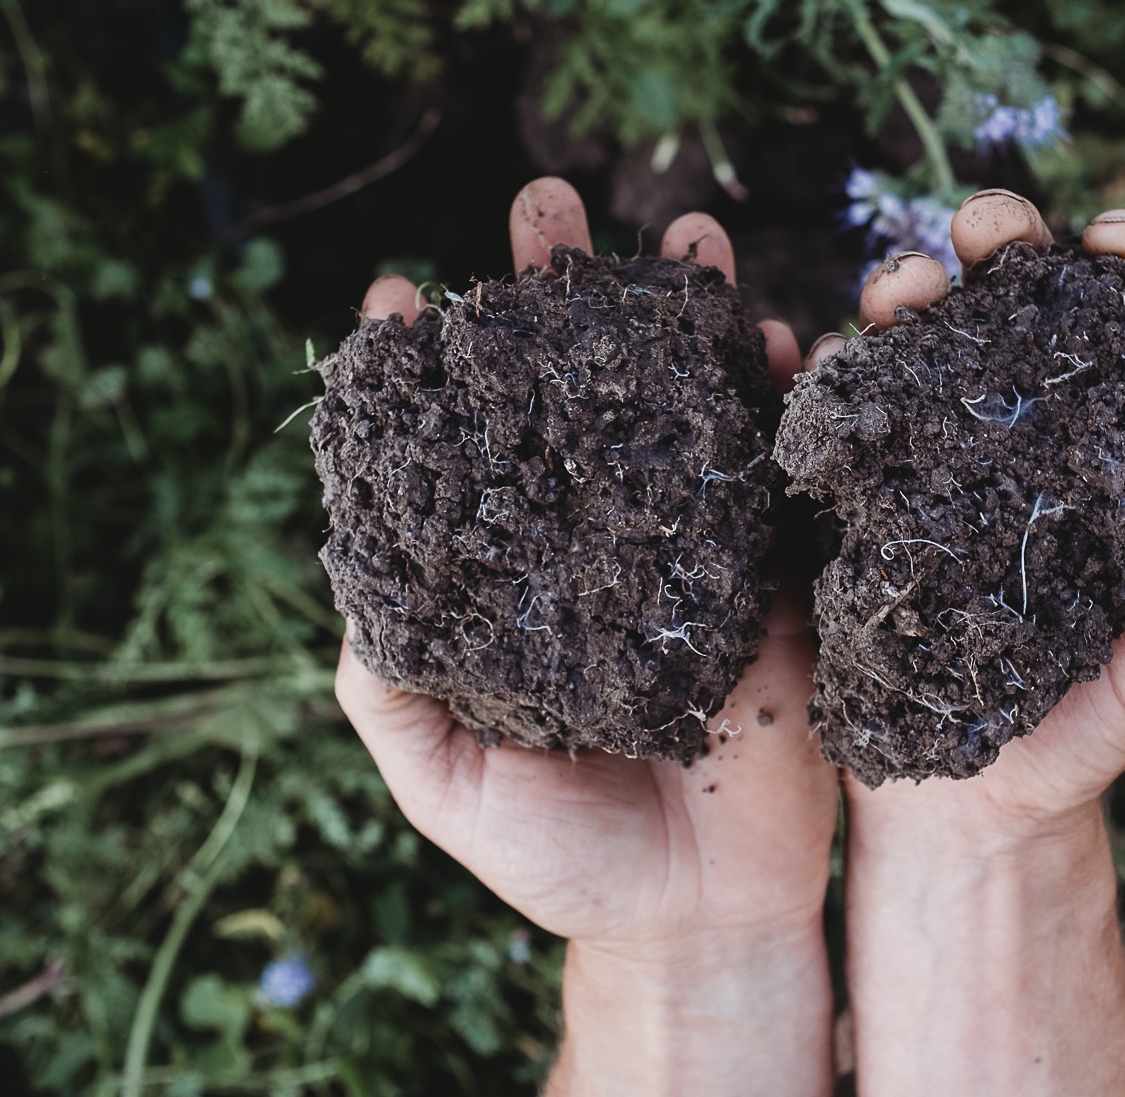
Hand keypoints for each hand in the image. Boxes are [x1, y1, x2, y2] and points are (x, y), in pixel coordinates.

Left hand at [339, 177, 836, 1095]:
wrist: (699, 919)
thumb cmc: (558, 860)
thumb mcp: (446, 783)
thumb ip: (391, 692)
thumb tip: (342, 582)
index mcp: (511, 580)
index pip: (459, 453)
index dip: (426, 376)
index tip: (399, 298)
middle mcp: (598, 544)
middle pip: (574, 395)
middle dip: (560, 296)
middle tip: (546, 205)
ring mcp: (692, 552)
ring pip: (682, 405)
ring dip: (682, 313)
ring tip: (679, 231)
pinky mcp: (779, 578)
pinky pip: (781, 470)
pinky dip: (778, 398)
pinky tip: (771, 331)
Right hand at [835, 189, 1124, 1096]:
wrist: (960, 810)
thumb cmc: (1084, 733)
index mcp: (1110, 457)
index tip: (1120, 234)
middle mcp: (1015, 440)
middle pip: (1012, 317)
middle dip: (1001, 252)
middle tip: (984, 220)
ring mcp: (923, 464)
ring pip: (916, 351)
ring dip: (902, 298)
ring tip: (895, 286)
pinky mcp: (848, 501)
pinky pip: (834, 425)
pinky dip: (820, 378)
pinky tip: (812, 352)